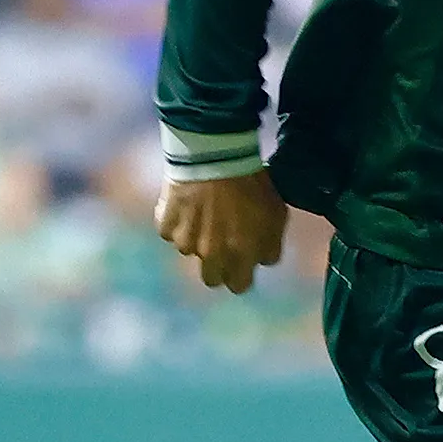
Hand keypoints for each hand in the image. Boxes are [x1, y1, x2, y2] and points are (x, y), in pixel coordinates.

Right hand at [155, 168, 291, 294]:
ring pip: (189, 251)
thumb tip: (261, 259)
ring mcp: (185, 241)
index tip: (241, 262)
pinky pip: (169, 231)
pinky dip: (176, 220)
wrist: (216, 155)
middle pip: (211, 279)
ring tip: (202, 211)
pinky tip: (186, 202)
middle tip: (219, 242)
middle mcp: (211, 255)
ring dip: (195, 238)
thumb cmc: (253, 184)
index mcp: (241, 255)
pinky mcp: (165, 224)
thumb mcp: (277, 215)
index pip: (239, 286)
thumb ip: (270, 246)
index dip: (241, 275)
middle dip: (216, 265)